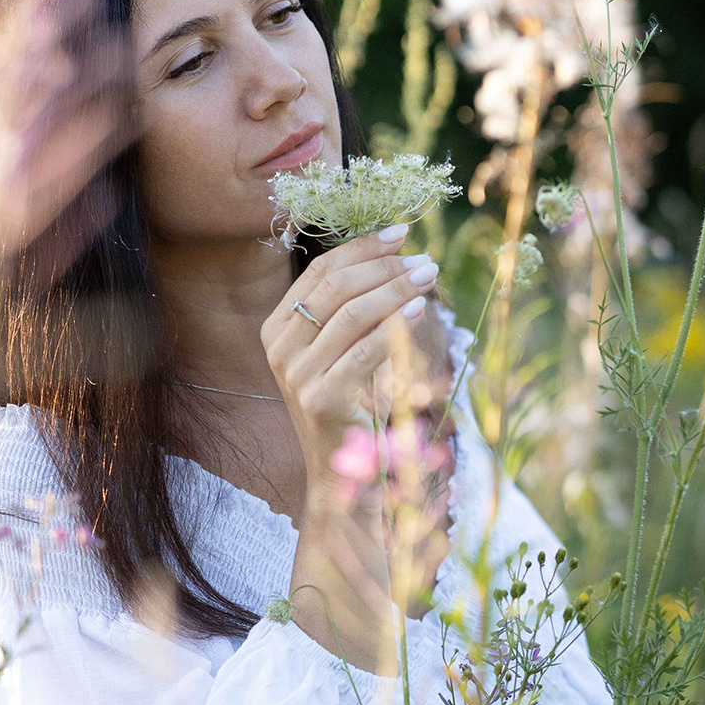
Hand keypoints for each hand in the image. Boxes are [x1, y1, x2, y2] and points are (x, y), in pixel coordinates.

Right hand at [260, 223, 439, 488]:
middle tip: (422, 259)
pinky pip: (363, 351)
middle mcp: (279, 349)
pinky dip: (393, 327)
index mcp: (276, 329)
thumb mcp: (340, 350)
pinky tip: (418, 311)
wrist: (337, 471)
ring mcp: (296, 375)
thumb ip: (351, 309)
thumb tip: (394, 257)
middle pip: (335, 288)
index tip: (399, 233)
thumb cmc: (347, 403)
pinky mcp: (321, 399)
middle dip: (382, 266)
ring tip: (427, 278)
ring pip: (351, 315)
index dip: (360, 248)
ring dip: (394, 290)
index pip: (318, 273)